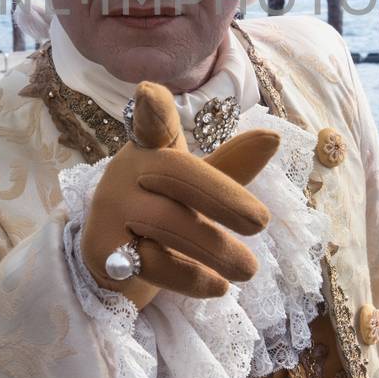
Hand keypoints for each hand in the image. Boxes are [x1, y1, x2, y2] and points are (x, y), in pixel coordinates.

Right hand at [82, 81, 278, 302]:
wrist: (116, 263)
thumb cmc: (162, 209)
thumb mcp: (198, 186)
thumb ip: (231, 166)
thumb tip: (274, 139)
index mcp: (151, 149)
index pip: (152, 123)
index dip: (152, 107)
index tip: (149, 91)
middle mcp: (127, 172)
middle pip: (176, 175)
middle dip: (223, 198)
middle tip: (262, 223)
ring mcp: (112, 209)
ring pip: (167, 222)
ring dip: (215, 248)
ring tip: (249, 269)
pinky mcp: (104, 250)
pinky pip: (153, 263)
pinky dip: (191, 277)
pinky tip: (218, 286)